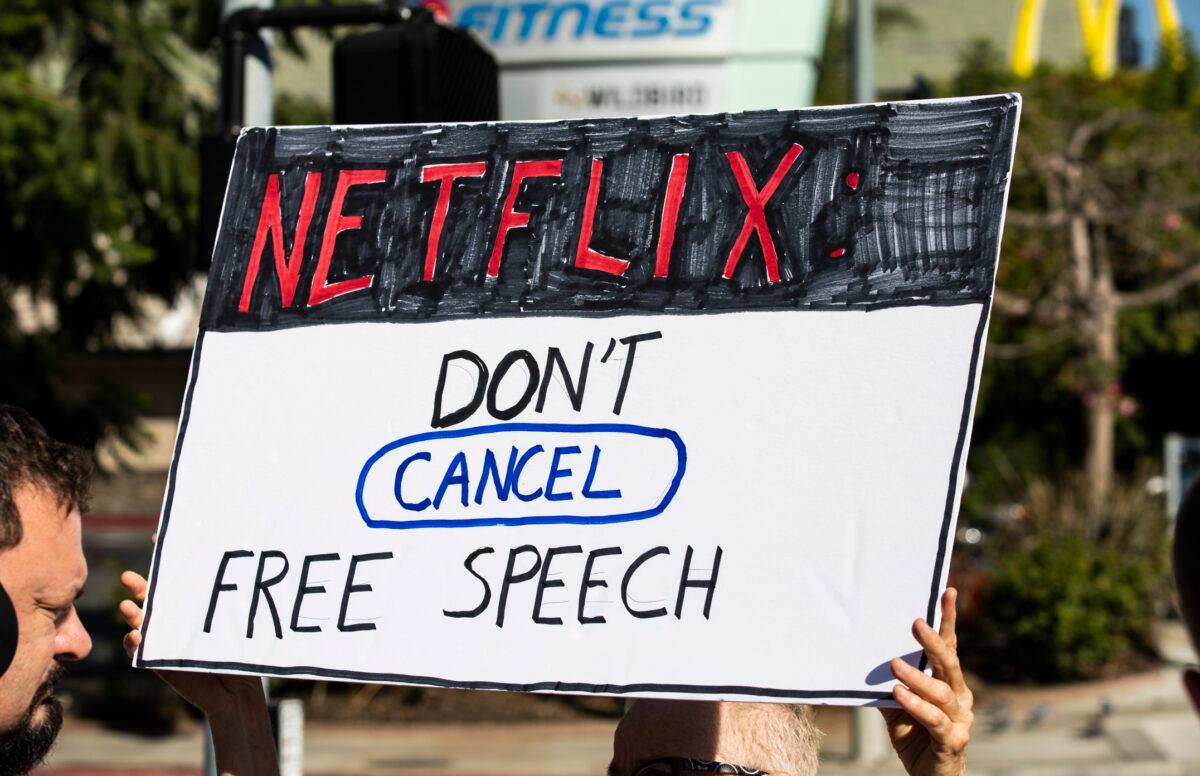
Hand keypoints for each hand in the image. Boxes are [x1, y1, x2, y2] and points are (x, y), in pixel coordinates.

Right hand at [120, 570, 264, 714]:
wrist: (236, 692)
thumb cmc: (239, 653)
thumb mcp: (236, 624)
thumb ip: (230, 605)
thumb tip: (246, 569)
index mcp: (191, 606)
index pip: (177, 578)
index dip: (165, 559)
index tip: (157, 539)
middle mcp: (174, 620)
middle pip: (151, 597)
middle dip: (138, 586)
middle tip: (127, 577)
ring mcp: (163, 639)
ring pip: (140, 622)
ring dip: (131, 614)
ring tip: (127, 606)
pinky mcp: (157, 660)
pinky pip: (138, 650)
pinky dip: (133, 642)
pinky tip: (136, 636)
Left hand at [880, 587, 973, 775]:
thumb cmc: (915, 736)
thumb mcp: (897, 706)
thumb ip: (892, 682)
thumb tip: (866, 654)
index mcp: (948, 682)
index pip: (950, 646)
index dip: (948, 619)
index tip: (947, 591)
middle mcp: (959, 696)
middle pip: (949, 663)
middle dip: (933, 641)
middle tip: (915, 623)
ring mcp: (959, 719)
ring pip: (941, 691)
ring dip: (917, 676)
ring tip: (894, 665)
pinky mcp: (952, 740)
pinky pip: (934, 719)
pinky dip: (916, 705)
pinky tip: (898, 694)